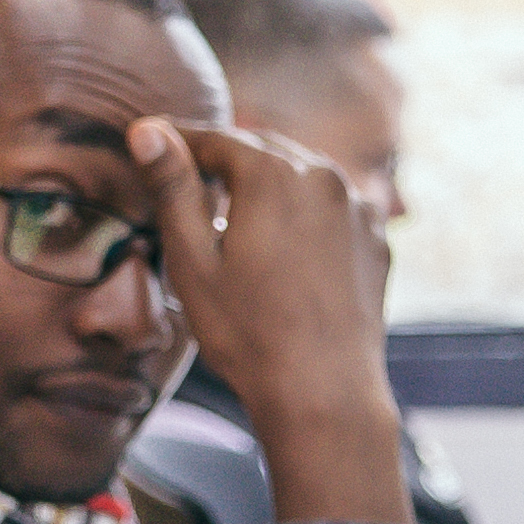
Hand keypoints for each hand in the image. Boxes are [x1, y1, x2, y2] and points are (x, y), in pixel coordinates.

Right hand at [132, 118, 406, 523]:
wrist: (324, 393)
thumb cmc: (248, 334)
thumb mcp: (193, 262)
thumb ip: (173, 188)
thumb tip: (147, 130)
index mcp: (273, 174)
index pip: (215, 139)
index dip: (179, 141)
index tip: (154, 143)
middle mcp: (324, 175)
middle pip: (262, 151)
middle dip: (225, 160)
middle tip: (191, 176)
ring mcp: (358, 206)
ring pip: (301, 176)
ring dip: (268, 184)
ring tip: (237, 213)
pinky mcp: (376, 238)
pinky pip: (333, 207)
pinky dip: (306, 213)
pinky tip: (286, 245)